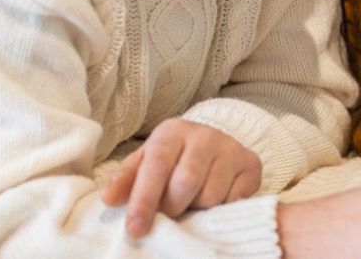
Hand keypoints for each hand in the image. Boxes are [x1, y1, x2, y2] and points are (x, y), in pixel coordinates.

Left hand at [102, 118, 261, 237]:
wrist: (212, 146)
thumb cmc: (172, 159)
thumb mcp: (145, 163)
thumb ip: (126, 179)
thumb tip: (109, 199)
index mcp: (172, 131)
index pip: (157, 166)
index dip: (145, 199)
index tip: (136, 228)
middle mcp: (205, 135)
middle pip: (186, 182)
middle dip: (173, 207)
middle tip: (170, 211)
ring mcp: (231, 148)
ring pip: (211, 195)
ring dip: (197, 209)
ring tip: (192, 202)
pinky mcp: (251, 164)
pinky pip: (234, 200)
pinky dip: (220, 209)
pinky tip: (213, 201)